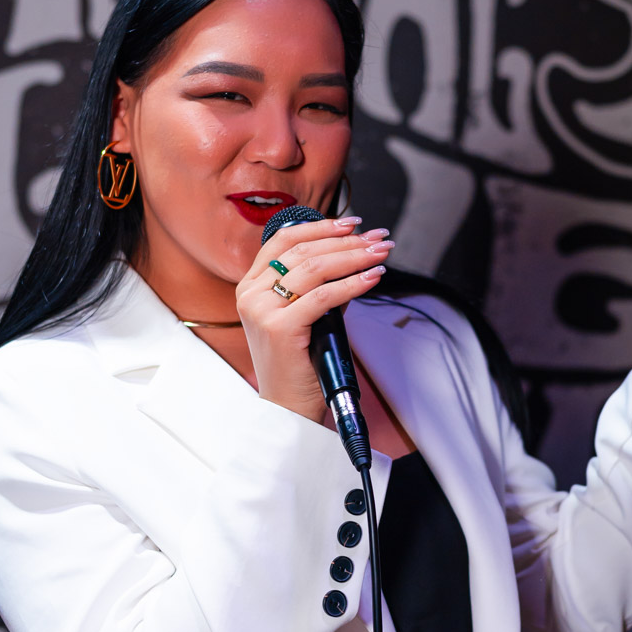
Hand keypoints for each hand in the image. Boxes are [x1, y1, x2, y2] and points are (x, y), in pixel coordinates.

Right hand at [236, 217, 391, 422]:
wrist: (287, 408)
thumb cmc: (299, 363)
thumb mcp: (303, 315)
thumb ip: (319, 285)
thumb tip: (355, 256)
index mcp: (250, 286)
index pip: (284, 240)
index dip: (321, 227)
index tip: (353, 223)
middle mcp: (251, 294)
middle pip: (304, 251)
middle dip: (347, 241)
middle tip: (379, 238)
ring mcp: (262, 310)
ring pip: (314, 268)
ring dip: (354, 257)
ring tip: (381, 253)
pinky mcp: (279, 328)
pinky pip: (324, 297)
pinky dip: (353, 284)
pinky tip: (373, 277)